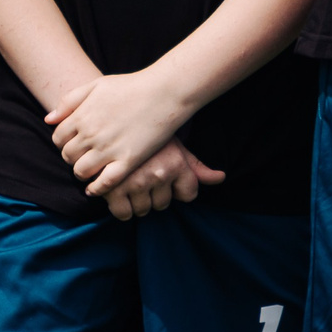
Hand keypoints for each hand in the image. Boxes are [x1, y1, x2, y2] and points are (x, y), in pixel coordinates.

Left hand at [47, 68, 193, 193]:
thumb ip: (70, 100)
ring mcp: (108, 149)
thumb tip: (48, 120)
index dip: (63, 143)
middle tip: (83, 157)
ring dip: (82, 173)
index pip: (58, 138)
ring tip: (90, 170)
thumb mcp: (96, 85)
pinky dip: (96, 189)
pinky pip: (104, 183)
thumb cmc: (131, 86)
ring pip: (81, 171)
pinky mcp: (127, 161)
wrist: (163, 92)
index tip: (74, 144)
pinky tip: (95, 188)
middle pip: (68, 156)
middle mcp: (91, 134)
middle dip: (72, 158)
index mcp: (82, 116)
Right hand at [101, 139, 224, 220]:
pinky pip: (123, 213)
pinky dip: (121, 208)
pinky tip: (118, 191)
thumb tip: (222, 178)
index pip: (188, 194)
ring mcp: (136, 181)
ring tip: (130, 182)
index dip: (178, 189)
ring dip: (137, 201)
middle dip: (154, 194)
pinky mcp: (113, 187)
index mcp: (176, 162)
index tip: (166, 178)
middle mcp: (159, 173)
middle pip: (163, 204)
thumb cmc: (145, 133)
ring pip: (144, 210)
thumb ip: (197, 166)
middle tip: (143, 176)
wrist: (110, 118)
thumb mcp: (174, 146)